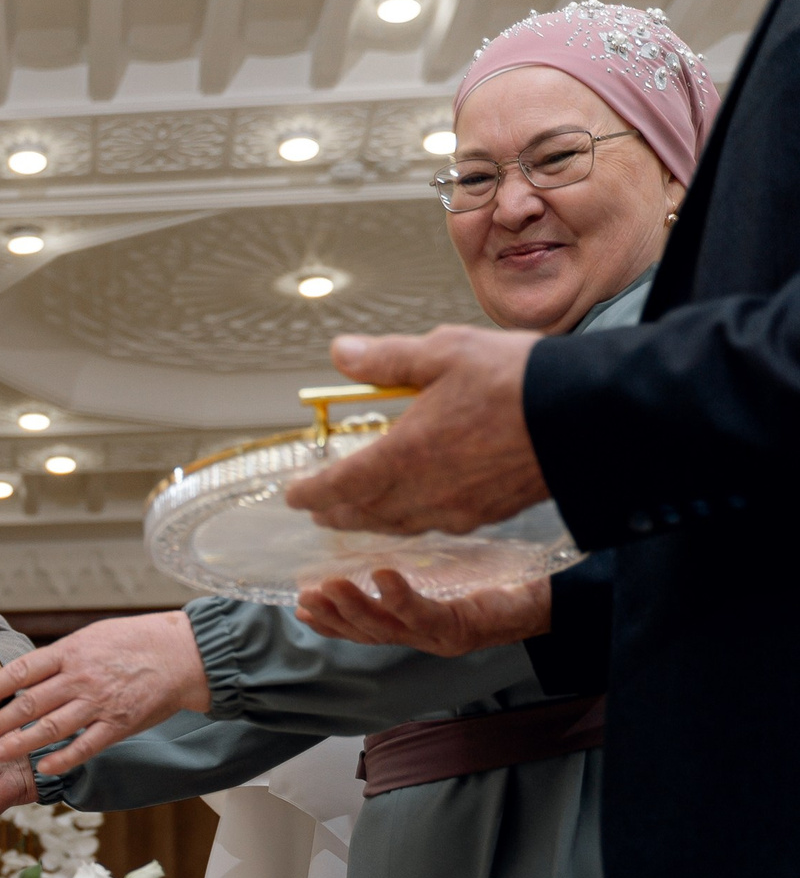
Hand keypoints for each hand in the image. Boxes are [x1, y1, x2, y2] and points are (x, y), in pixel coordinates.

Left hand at [0, 611, 210, 769]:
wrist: (181, 655)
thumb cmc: (137, 642)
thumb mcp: (93, 637)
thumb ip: (62, 657)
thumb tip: (29, 673)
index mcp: (71, 652)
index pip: (23, 671)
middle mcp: (81, 678)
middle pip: (30, 704)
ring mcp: (99, 703)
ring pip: (51, 728)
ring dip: (20, 743)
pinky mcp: (118, 725)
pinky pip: (84, 746)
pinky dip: (62, 759)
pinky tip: (43, 768)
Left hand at [284, 327, 544, 532]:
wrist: (585, 415)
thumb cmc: (515, 378)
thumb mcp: (444, 351)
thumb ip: (387, 360)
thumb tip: (341, 353)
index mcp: (403, 454)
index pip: (338, 485)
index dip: (311, 492)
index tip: (293, 494)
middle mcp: (424, 492)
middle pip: (364, 514)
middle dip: (336, 512)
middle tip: (319, 509)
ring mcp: (457, 510)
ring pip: (398, 525)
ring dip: (372, 521)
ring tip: (358, 514)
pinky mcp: (488, 515)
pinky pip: (436, 526)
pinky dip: (412, 521)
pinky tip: (417, 510)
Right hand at [295, 568, 552, 653]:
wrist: (548, 599)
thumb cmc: (501, 581)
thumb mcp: (449, 572)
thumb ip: (419, 567)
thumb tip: (383, 541)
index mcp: (417, 626)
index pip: (364, 628)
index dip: (331, 622)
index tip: (301, 607)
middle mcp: (423, 638)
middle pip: (367, 633)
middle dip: (333, 616)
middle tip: (306, 597)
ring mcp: (440, 638)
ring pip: (386, 629)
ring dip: (354, 608)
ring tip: (330, 586)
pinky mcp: (459, 630)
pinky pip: (421, 615)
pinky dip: (398, 597)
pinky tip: (381, 576)